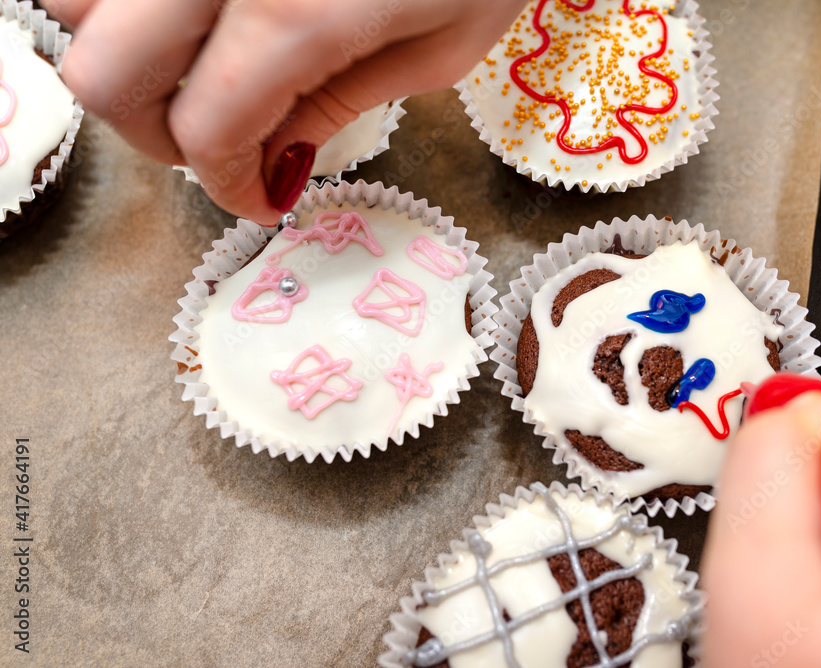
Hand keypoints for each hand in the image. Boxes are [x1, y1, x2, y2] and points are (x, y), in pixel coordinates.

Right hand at [41, 0, 525, 223]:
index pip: (203, 132)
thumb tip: (272, 163)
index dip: (227, 184)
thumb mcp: (440, 47)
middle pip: (102, 74)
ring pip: (76, 1)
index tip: (261, 197)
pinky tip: (196, 18)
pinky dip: (134, 4)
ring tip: (199, 67)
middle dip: (155, 134)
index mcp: (292, 12)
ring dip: (125, 51)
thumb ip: (338, 105)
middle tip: (218, 143)